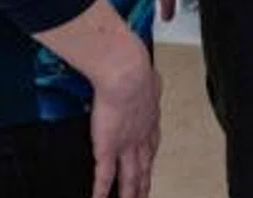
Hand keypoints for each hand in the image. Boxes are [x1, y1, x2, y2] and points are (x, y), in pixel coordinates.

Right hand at [86, 40, 160, 197]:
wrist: (126, 72)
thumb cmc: (133, 67)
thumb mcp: (146, 73)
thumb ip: (146, 80)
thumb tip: (148, 75)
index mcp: (149, 116)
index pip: (151, 142)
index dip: (150, 156)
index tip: (150, 165)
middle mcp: (141, 133)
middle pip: (145, 164)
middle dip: (145, 181)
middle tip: (145, 193)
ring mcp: (126, 143)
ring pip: (130, 175)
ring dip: (131, 192)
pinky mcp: (108, 147)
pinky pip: (104, 176)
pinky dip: (102, 190)